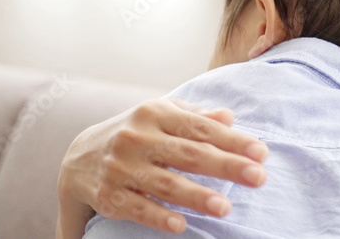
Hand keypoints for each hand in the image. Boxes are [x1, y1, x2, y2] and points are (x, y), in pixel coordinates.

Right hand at [56, 97, 268, 236]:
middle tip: (259, 177)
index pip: (201, 128)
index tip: (262, 153)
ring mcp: (121, 167)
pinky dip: (158, 217)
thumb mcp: (161, 116)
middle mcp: (137, 137)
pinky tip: (181, 226)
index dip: (233, 141)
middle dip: (227, 166)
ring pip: (165, 184)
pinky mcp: (108, 194)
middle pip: (189, 154)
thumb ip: (196, 117)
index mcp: (155, 113)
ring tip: (226, 207)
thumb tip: (229, 117)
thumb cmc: (136, 134)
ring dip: (197, 196)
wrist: (78, 158)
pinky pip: (136, 208)